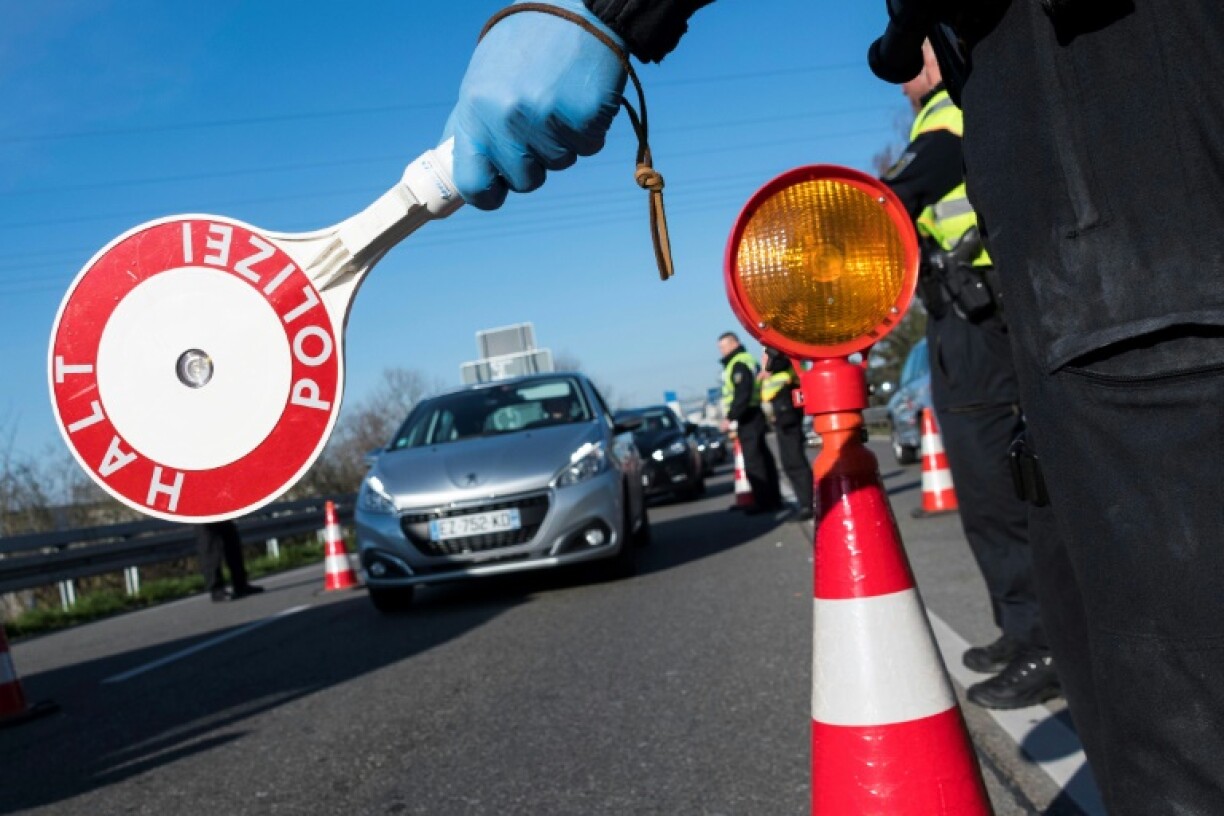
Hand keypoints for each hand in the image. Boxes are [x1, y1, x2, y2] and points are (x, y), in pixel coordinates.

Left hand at [444, 1, 626, 209]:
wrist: (574, 6)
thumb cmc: (524, 46)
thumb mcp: (483, 81)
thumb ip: (473, 126)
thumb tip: (459, 173)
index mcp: (476, 110)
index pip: (473, 183)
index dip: (487, 194)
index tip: (497, 189)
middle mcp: (507, 118)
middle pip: (524, 181)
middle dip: (534, 160)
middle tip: (538, 121)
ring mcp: (547, 119)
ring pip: (559, 164)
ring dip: (563, 140)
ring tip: (559, 98)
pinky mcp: (584, 118)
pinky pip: (588, 147)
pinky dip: (589, 128)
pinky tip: (580, 95)